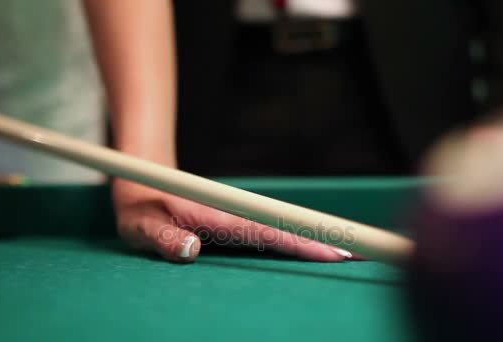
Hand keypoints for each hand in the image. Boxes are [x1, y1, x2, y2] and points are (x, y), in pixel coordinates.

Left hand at [113, 179, 358, 262]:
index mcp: (217, 214)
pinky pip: (273, 230)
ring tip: (349, 254)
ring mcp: (240, 214)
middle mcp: (236, 212)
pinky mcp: (238, 218)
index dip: (302, 240)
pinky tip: (315, 248)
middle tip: (364, 255)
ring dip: (317, 240)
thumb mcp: (138, 225)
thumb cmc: (139, 202)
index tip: (336, 251)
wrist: (144, 173)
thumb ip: (161, 239)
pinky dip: (298, 239)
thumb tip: (191, 253)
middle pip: (288, 228)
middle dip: (325, 241)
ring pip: (284, 228)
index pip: (268, 230)